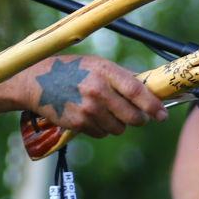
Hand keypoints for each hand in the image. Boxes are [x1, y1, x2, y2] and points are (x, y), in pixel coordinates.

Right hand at [21, 56, 167, 137]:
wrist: (36, 82)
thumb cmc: (71, 70)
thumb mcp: (96, 64)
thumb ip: (120, 77)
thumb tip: (148, 91)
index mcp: (104, 71)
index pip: (137, 91)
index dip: (153, 105)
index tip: (163, 114)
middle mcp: (97, 90)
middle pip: (132, 116)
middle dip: (139, 119)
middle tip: (138, 117)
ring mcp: (87, 108)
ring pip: (118, 128)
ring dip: (118, 124)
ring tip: (106, 112)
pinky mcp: (78, 123)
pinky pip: (102, 133)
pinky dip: (101, 128)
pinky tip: (91, 116)